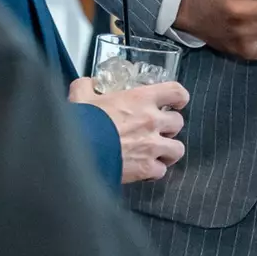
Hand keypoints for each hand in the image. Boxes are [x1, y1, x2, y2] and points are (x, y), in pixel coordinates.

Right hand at [69, 78, 189, 183]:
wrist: (77, 151)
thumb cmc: (83, 122)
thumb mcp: (81, 95)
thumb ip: (87, 86)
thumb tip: (88, 84)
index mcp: (141, 99)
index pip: (176, 92)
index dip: (179, 98)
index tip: (175, 102)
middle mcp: (152, 121)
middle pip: (178, 122)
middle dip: (170, 127)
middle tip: (158, 130)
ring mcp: (152, 146)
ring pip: (177, 149)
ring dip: (169, 151)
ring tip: (158, 152)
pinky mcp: (146, 168)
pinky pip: (161, 171)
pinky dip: (155, 171)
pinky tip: (144, 170)